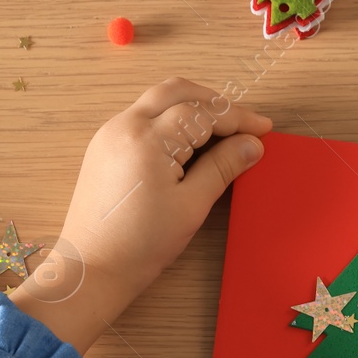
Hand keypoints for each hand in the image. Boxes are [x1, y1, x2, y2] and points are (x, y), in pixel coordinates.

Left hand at [11, 77, 272, 352]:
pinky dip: (171, 120)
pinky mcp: (104, 146)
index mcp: (148, 139)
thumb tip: (252, 144)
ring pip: (158, 101)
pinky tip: (189, 144)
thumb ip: (223, 167)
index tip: (264, 128)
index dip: (237, 117)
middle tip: (243, 122)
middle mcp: (125, 125)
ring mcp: (110, 133)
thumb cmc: (143, 242)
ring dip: (192, 107)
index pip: (201, 112)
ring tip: (221, 133)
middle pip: (176, 91)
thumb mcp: (192, 205)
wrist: (93, 266)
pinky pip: (143, 118)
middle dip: (214, 101)